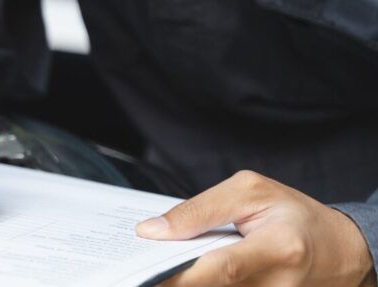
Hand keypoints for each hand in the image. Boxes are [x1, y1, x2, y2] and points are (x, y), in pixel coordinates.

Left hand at [136, 170, 375, 285]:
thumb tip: (151, 230)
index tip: (142, 271)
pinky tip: (185, 273)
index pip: (220, 268)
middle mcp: (277, 284)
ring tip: (162, 267)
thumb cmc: (294, 216)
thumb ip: (200, 210)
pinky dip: (199, 284)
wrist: (340, 250)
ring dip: (183, 282)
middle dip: (171, 279)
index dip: (178, 274)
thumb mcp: (250, 192)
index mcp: (279, 248)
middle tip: (139, 269)